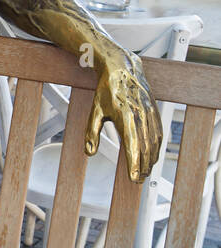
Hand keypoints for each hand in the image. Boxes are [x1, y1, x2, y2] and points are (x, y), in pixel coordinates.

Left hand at [85, 50, 162, 183]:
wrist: (122, 68)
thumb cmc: (106, 90)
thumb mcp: (95, 111)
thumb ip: (91, 133)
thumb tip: (89, 153)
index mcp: (125, 117)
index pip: (132, 146)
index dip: (134, 164)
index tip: (133, 178)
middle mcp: (140, 115)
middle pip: (146, 147)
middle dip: (144, 166)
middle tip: (139, 179)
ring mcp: (150, 112)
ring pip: (155, 141)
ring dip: (152, 158)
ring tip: (146, 171)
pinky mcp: (155, 109)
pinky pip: (159, 132)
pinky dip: (157, 146)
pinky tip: (154, 155)